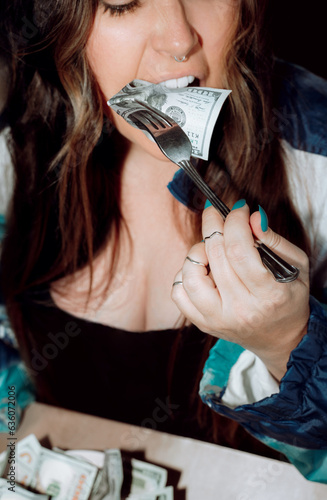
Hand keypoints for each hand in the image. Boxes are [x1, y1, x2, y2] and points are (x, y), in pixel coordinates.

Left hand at [171, 201, 309, 380]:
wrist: (281, 339)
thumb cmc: (289, 298)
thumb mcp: (297, 267)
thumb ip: (274, 241)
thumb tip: (251, 217)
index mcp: (269, 295)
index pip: (240, 251)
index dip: (234, 222)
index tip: (237, 208)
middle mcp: (241, 310)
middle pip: (215, 257)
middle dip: (213, 225)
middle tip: (216, 212)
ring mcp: (218, 319)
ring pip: (191, 276)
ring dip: (197, 251)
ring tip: (210, 245)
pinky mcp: (203, 324)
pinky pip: (179, 293)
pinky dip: (185, 273)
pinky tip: (202, 268)